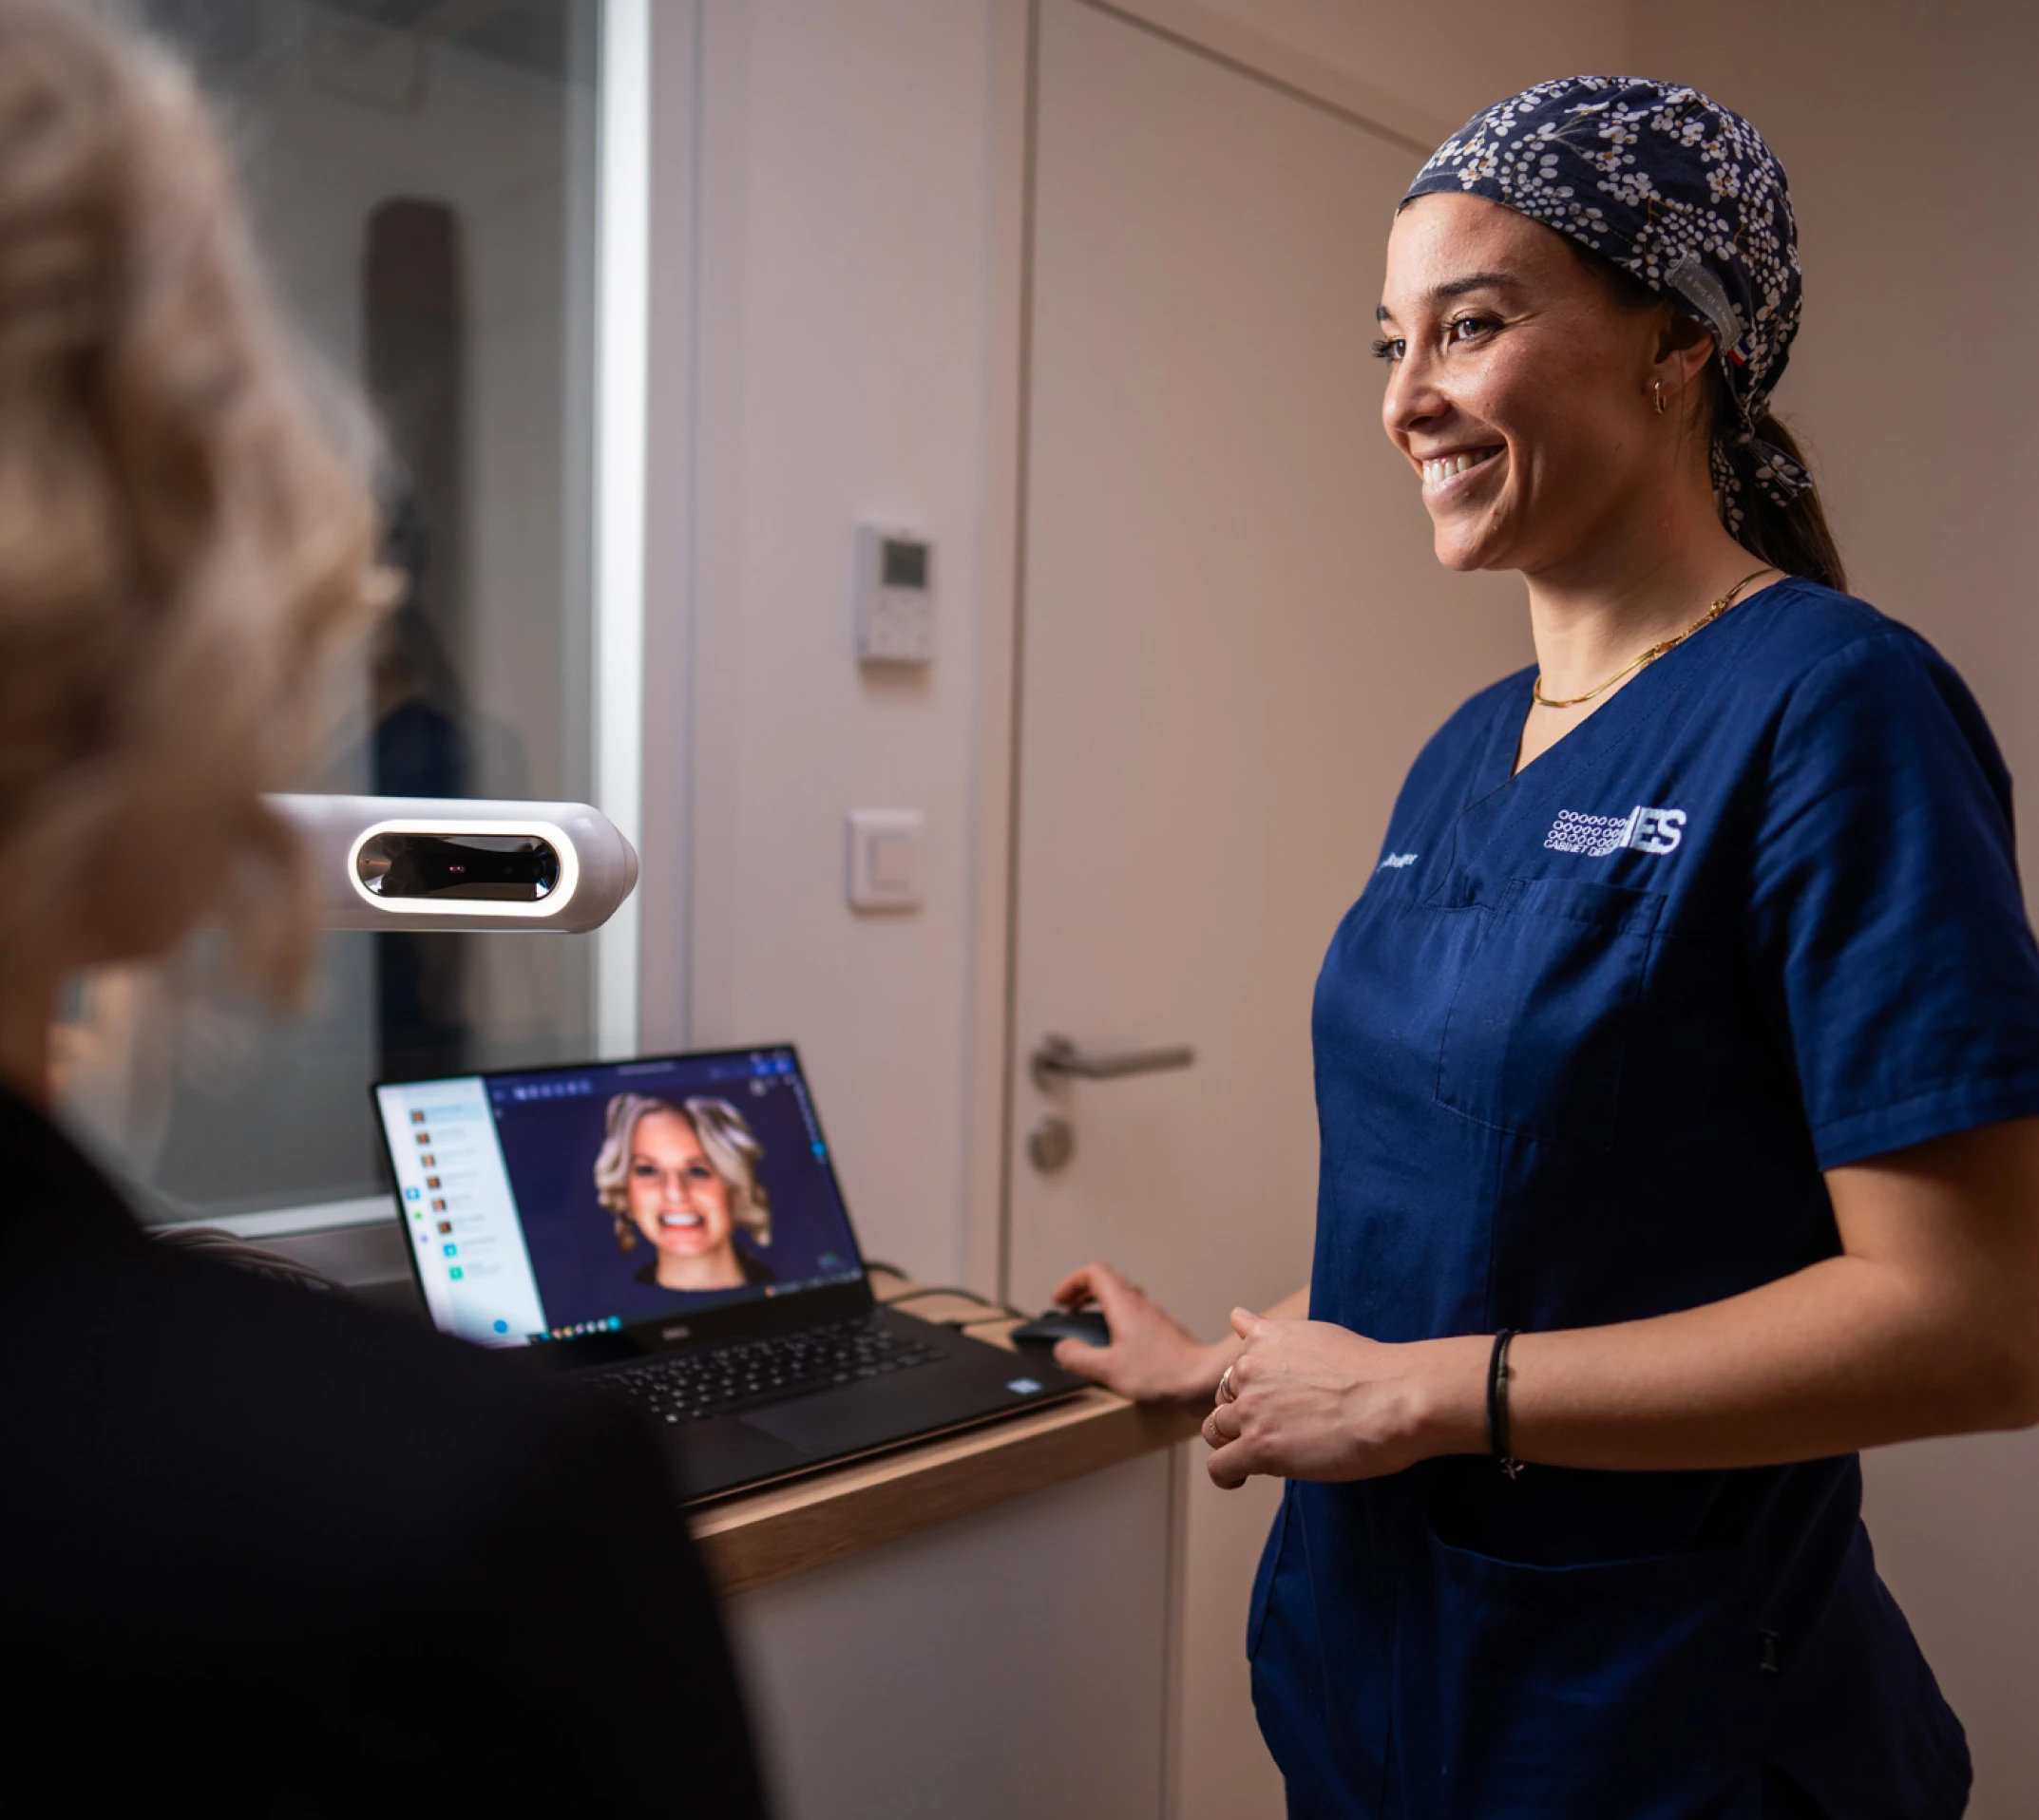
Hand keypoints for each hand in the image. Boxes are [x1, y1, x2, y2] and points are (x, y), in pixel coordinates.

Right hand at [1045, 1261, 1229, 1402]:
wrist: (1202, 1378)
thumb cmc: (1163, 1373)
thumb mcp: (1108, 1369)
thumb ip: (1079, 1358)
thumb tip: (1062, 1349)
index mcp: (1124, 1304)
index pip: (1093, 1273)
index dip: (1071, 1282)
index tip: (1059, 1300)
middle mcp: (1140, 1304)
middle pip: (1107, 1280)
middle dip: (1082, 1291)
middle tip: (1069, 1307)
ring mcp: (1153, 1315)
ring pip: (1121, 1296)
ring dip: (1100, 1304)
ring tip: (1088, 1325)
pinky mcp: (1162, 1330)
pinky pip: (1133, 1313)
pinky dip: (1116, 1319)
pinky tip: (1115, 1344)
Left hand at [1201, 1309, 1486, 1489]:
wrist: (1395, 1399)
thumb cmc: (1372, 1370)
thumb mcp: (1315, 1332)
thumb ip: (1271, 1333)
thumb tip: (1236, 1316)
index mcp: (1265, 1339)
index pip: (1237, 1369)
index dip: (1252, 1391)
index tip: (1273, 1406)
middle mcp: (1249, 1369)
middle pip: (1222, 1399)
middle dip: (1241, 1416)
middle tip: (1273, 1432)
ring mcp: (1251, 1408)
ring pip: (1215, 1430)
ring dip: (1235, 1443)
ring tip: (1260, 1455)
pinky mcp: (1258, 1447)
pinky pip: (1220, 1466)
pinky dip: (1227, 1474)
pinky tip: (1242, 1477)